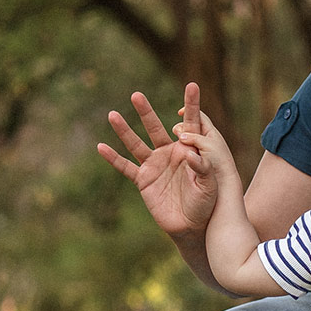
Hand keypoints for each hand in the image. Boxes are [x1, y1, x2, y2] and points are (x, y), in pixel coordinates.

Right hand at [97, 83, 217, 237]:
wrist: (192, 225)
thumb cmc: (206, 202)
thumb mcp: (209, 184)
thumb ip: (202, 166)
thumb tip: (187, 150)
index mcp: (188, 150)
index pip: (191, 123)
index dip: (191, 105)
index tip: (192, 85)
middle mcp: (169, 153)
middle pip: (155, 127)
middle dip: (146, 112)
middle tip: (136, 95)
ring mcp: (154, 165)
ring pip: (136, 144)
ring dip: (124, 130)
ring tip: (112, 114)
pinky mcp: (144, 180)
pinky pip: (126, 167)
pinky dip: (113, 158)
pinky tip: (101, 146)